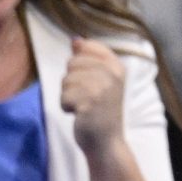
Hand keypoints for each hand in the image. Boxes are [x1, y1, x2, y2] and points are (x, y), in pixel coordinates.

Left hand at [61, 37, 127, 155]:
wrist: (105, 140)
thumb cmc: (100, 109)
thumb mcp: (101, 80)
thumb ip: (89, 58)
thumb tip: (75, 40)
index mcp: (117, 65)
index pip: (87, 47)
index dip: (79, 63)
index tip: (88, 79)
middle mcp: (113, 74)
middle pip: (73, 63)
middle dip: (72, 81)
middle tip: (86, 96)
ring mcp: (102, 88)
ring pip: (66, 80)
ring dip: (68, 95)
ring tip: (83, 105)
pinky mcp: (90, 103)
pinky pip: (64, 97)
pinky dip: (67, 107)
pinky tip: (79, 114)